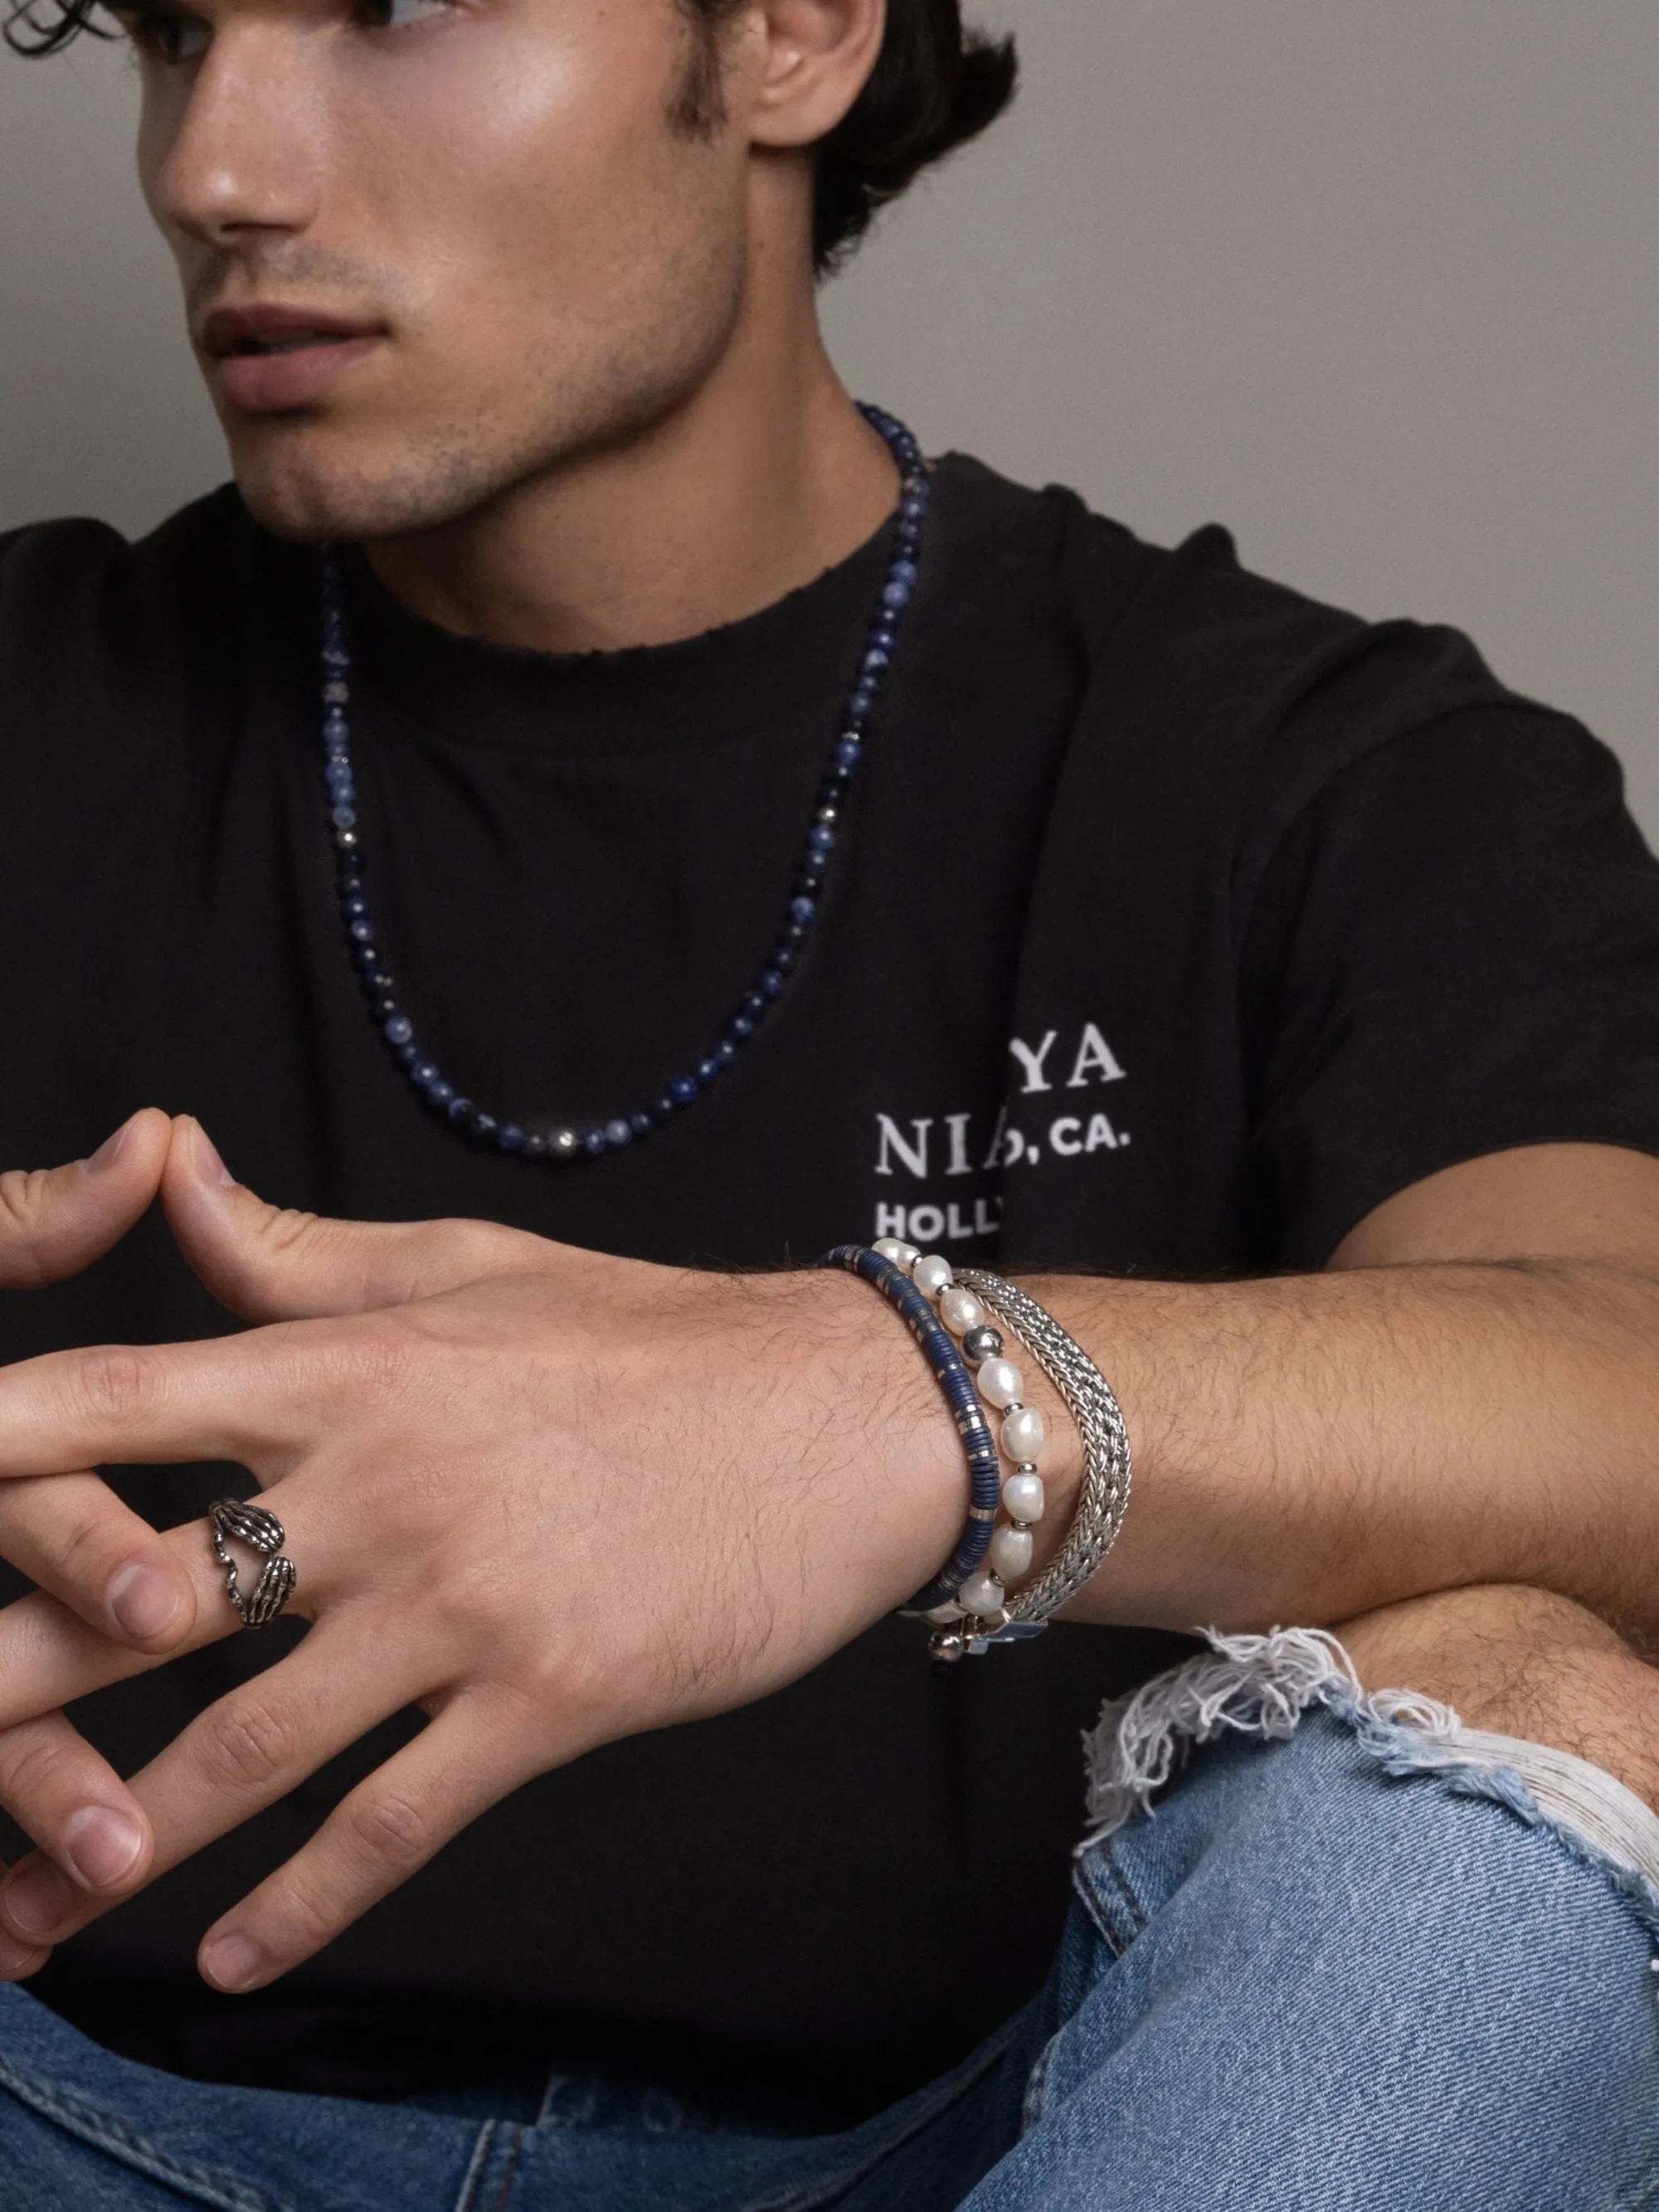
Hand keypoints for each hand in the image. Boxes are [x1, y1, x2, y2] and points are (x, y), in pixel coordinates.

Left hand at [0, 1118, 965, 1990]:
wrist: (849, 1417)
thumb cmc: (655, 1334)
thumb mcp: (470, 1264)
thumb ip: (294, 1247)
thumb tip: (159, 1155)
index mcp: (353, 1367)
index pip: (123, 1399)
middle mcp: (383, 1484)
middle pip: (140, 1597)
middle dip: (7, 1684)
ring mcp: (463, 1600)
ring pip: (246, 1744)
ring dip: (122, 1839)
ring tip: (24, 1908)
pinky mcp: (547, 1698)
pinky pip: (393, 1822)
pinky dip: (301, 1907)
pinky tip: (227, 1964)